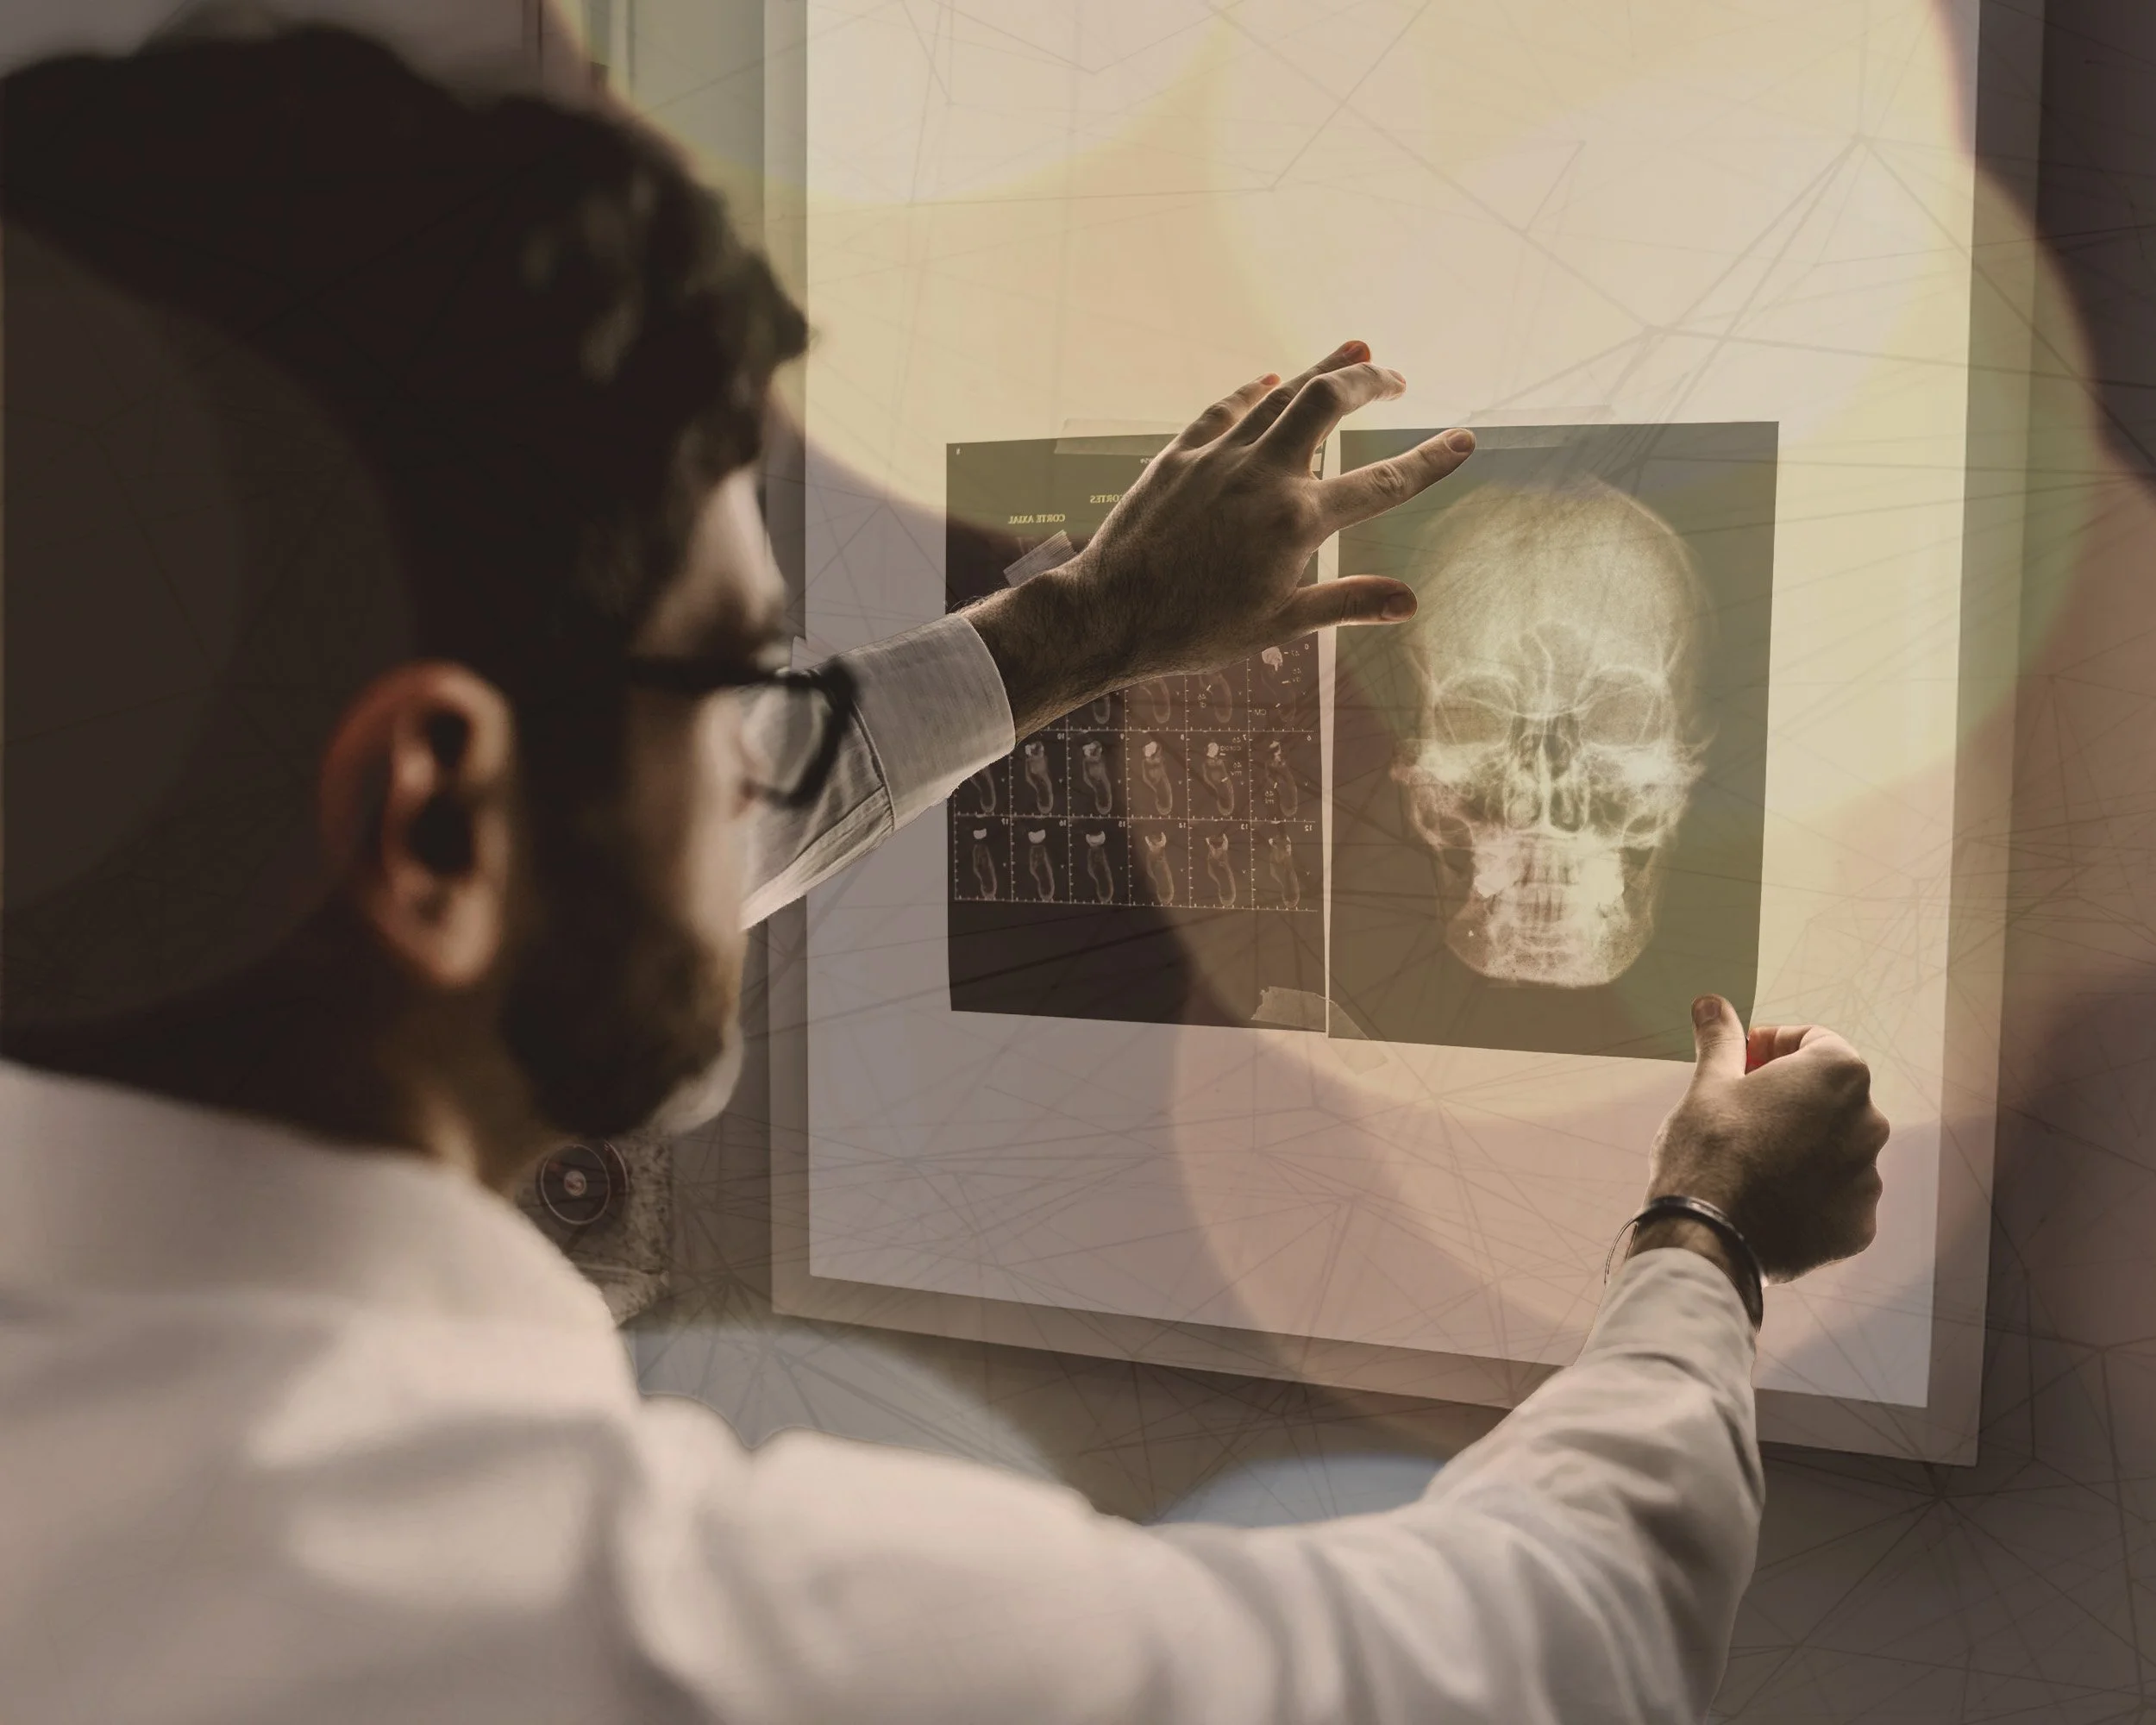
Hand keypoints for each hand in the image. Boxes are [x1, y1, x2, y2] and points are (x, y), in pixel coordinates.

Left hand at [965, 341, 1475, 735]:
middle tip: (1396, 377)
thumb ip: (1346, 602)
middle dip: (1371, 380)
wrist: (1107, 615)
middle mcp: (1264, 476)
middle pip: (1329, 402)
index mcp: (1297, 522)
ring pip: (1280, 394)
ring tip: (1355, 349)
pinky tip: (1269, 379)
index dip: (1430, 460)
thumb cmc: (1193, 632)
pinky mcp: (1178, 456)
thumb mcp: (1278, 626)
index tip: (1464, 440)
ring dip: (1321, 368)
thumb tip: (1408, 602)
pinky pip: (1223, 410)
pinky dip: (1252, 391)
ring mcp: (1218, 458)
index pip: (1383, 483)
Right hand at [1629, 995, 1889, 1288]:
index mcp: (1838, 1075)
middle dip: (1789, 1097)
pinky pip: (1836, 1197)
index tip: (1741, 1063)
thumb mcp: (1707, 1085)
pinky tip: (1767, 1199)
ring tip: (1750, 1162)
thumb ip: (1722, 1041)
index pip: (1815, 1041)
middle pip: (1828, 1097)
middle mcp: (1869, 1123)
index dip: (1773, 1047)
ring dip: (1801, 1146)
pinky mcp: (1859, 1226)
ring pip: (1834, 1148)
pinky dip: (1809, 1193)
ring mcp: (1868, 1179)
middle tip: (1739, 1112)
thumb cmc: (1708, 1152)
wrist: (1708, 1239)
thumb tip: (1713, 1004)